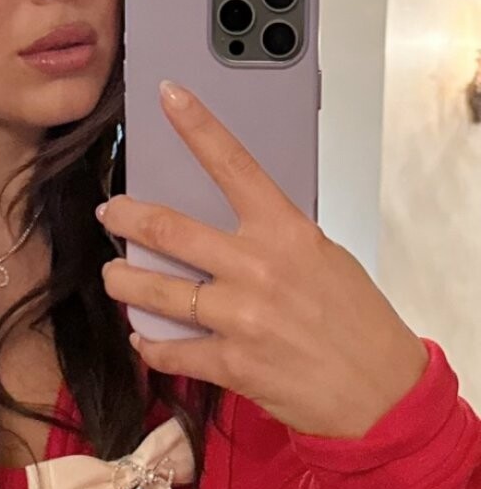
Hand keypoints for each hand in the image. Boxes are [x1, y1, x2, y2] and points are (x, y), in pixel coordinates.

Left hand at [98, 80, 429, 439]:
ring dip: (124, 284)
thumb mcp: (323, 260)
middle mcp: (257, 268)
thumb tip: (230, 231)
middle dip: (126, 218)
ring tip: (116, 278)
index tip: (168, 97)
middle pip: (168, 230)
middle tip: (110, 214)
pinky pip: (169, 350)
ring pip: (154, 292)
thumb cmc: (358, 324)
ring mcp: (239, 317)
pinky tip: (144, 339)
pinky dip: (149, 345)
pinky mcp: (230, 363)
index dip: (196, 126)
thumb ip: (275, 241)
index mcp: (286, 232)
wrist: (378, 390)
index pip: (233, 165)